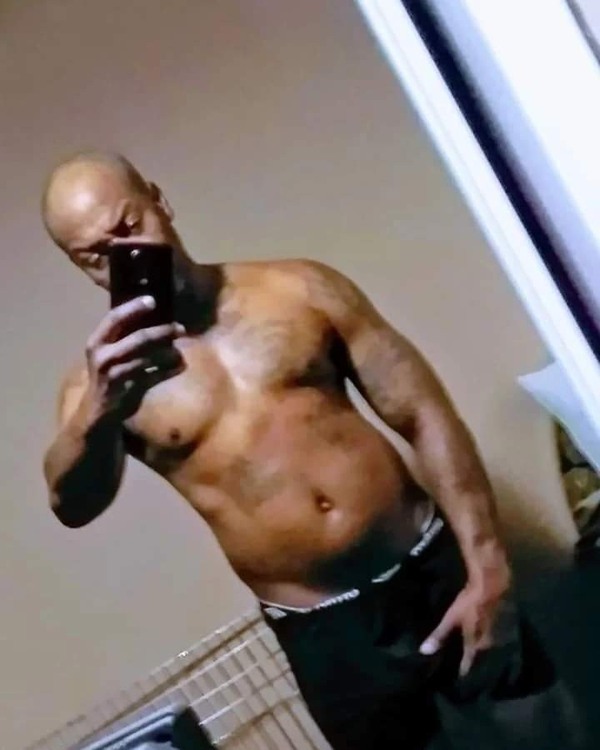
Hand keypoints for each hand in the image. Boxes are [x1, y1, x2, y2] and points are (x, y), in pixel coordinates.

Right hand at [83, 296, 185, 421]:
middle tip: (180, 328)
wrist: (97, 411)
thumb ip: (123, 336)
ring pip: (150, 358)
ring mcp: (116, 374)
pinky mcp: (129, 390)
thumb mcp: (107, 353)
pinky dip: (170, 370)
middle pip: (140, 338)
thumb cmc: (107, 375)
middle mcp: (104, 356)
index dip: (134, 307)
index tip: (153, 300)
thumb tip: (152, 314)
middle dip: (163, 331)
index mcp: (96, 342)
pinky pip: (156, 376)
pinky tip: (181, 365)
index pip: (114, 318)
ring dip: (170, 352)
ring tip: (181, 350)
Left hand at [419, 554, 511, 675]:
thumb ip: (439, 635)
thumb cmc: (470, 602)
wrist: (492, 583)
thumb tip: (424, 652)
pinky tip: (480, 633)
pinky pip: (492, 635)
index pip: (469, 663)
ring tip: (472, 651)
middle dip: (473, 661)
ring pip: (487, 646)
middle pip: (480, 656)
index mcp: (476, 643)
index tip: (459, 680)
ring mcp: (498, 632)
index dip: (463, 671)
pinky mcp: (501, 621)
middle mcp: (489, 642)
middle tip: (464, 665)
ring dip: (480, 649)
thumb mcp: (452, 618)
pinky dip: (485, 637)